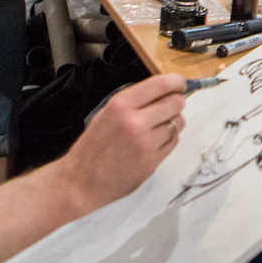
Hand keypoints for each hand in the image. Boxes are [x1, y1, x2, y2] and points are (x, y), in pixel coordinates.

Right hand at [59, 74, 187, 212]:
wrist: (81, 180)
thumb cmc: (92, 148)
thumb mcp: (106, 113)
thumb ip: (134, 102)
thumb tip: (163, 92)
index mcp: (121, 105)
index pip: (161, 84)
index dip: (176, 82)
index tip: (180, 84)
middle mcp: (135, 121)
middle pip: (176, 103)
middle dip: (177, 102)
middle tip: (171, 106)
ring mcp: (146, 143)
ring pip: (178, 123)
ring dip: (173, 122)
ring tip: (158, 128)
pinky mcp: (153, 161)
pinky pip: (174, 142)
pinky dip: (170, 139)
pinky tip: (155, 142)